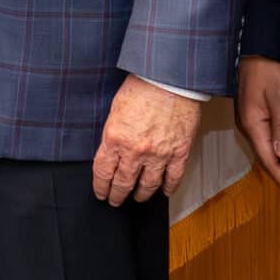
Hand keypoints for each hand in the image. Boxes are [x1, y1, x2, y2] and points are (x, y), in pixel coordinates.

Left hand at [93, 77, 201, 205]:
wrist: (170, 78)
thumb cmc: (142, 86)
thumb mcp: (115, 110)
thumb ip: (113, 134)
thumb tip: (111, 151)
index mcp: (115, 138)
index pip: (103, 172)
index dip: (101, 186)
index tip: (101, 193)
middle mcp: (135, 151)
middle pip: (123, 183)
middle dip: (117, 195)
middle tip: (115, 201)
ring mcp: (158, 154)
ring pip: (147, 185)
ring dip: (141, 195)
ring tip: (137, 198)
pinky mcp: (179, 152)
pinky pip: (173, 177)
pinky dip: (168, 188)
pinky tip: (164, 192)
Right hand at [233, 56, 279, 200]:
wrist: (258, 50)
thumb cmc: (269, 70)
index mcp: (253, 125)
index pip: (271, 161)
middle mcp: (249, 128)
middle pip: (267, 161)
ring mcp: (251, 123)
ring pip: (267, 153)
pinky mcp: (256, 117)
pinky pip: (267, 142)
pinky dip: (279, 155)